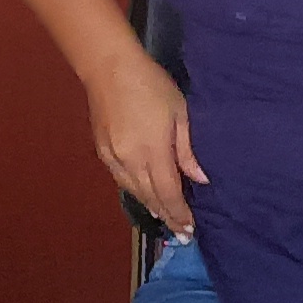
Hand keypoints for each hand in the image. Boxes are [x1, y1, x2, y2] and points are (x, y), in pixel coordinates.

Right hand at [85, 51, 205, 238]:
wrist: (109, 67)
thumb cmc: (151, 84)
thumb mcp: (180, 112)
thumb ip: (188, 150)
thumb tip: (199, 179)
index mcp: (152, 151)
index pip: (168, 193)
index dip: (180, 213)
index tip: (190, 230)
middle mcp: (130, 161)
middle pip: (151, 198)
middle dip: (168, 217)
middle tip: (181, 234)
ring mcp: (113, 158)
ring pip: (135, 192)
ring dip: (151, 207)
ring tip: (166, 220)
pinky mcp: (102, 151)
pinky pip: (122, 181)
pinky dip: (136, 192)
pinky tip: (144, 196)